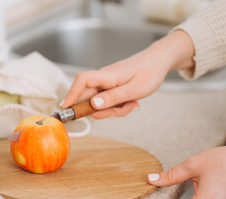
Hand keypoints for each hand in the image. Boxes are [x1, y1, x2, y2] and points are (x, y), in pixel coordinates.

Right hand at [61, 30, 194, 118]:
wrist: (159, 61)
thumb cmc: (150, 72)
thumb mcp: (134, 89)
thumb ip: (113, 98)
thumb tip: (92, 105)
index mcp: (107, 75)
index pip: (82, 80)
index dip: (71, 94)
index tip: (65, 108)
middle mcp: (103, 78)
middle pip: (89, 98)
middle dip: (104, 111)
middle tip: (123, 110)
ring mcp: (106, 83)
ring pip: (99, 103)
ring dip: (114, 109)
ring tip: (132, 104)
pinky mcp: (111, 87)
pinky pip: (108, 101)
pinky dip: (118, 106)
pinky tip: (131, 102)